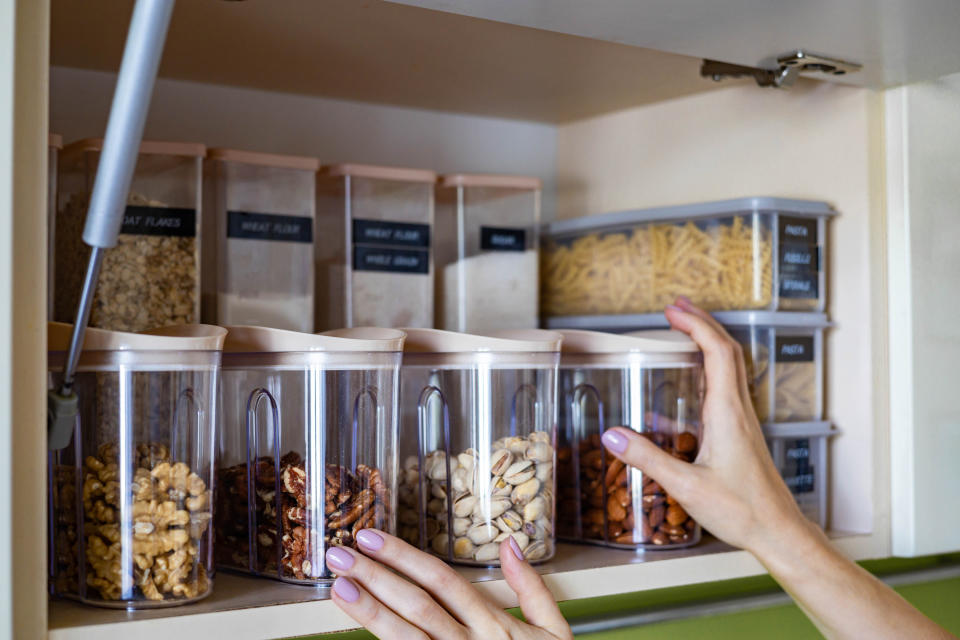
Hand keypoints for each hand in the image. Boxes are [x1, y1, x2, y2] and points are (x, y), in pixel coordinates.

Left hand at [326, 529, 572, 639]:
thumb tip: (510, 543)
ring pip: (408, 637)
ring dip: (371, 611)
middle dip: (376, 576)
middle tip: (340, 554)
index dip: (405, 557)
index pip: (443, 582)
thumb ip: (533, 589)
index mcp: (495, 627)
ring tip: (340, 586)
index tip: (371, 538)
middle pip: (418, 605)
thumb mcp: (554, 633)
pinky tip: (357, 633)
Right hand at [599, 298, 955, 639]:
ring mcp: (743, 421)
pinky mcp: (741, 434)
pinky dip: (707, 373)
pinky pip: (726, 390)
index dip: (695, 325)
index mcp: (728, 413)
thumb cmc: (741, 511)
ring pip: (731, 367)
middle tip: (676, 308)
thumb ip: (647, 459)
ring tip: (684, 331)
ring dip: (709, 343)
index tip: (671, 311)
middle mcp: (739, 410)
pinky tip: (684, 390)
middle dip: (702, 323)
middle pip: (728, 350)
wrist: (778, 531)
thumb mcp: (686, 486)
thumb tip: (611, 435)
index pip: (716, 352)